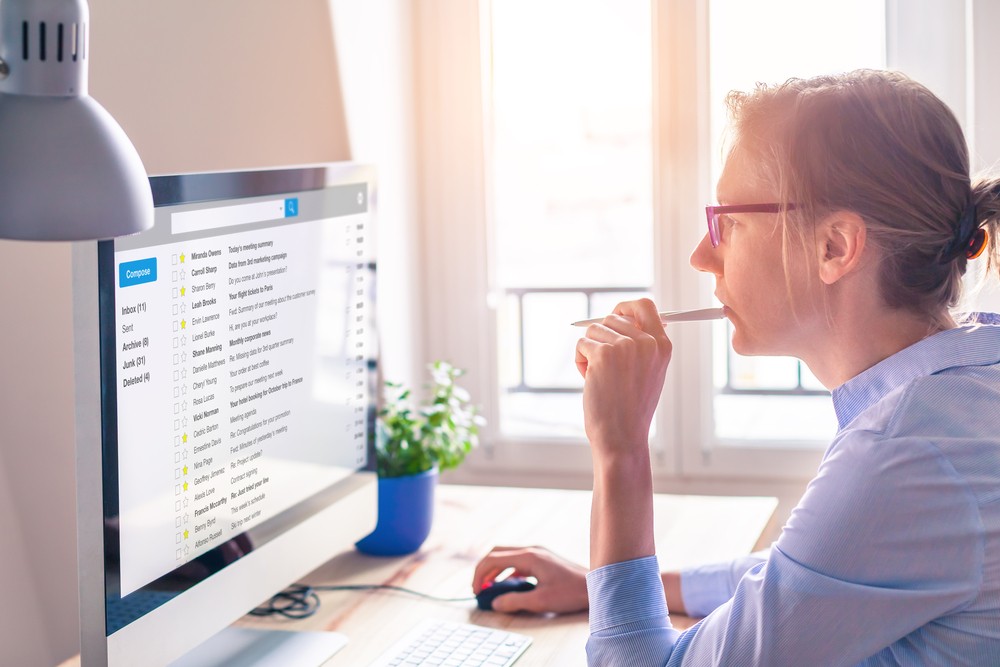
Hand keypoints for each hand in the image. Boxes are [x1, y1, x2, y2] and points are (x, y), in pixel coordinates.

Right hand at [472, 546, 588, 613]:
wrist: (596, 585)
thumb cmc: (571, 592)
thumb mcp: (540, 601)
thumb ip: (515, 601)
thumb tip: (495, 603)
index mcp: (529, 557)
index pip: (493, 558)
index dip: (479, 574)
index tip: (476, 590)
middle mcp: (531, 550)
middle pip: (497, 553)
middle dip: (484, 569)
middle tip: (478, 587)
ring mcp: (538, 552)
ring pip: (507, 556)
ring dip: (495, 570)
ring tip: (489, 588)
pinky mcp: (543, 558)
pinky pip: (518, 561)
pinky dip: (508, 571)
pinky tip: (509, 585)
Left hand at [574, 298, 671, 458]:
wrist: (622, 436)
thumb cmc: (631, 408)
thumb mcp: (649, 372)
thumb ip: (641, 344)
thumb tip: (621, 316)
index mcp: (662, 346)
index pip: (645, 306)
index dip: (625, 307)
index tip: (615, 315)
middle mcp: (646, 342)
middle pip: (612, 317)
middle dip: (601, 338)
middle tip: (604, 366)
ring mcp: (625, 347)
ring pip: (593, 330)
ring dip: (590, 352)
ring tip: (600, 377)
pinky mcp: (603, 354)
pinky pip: (581, 344)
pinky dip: (580, 362)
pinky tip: (590, 381)